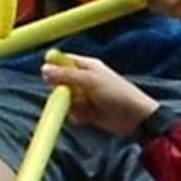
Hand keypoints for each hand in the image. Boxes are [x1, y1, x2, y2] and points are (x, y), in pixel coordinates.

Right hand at [41, 51, 157, 137]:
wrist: (136, 119)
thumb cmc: (118, 94)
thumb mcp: (90, 81)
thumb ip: (67, 76)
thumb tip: (44, 69)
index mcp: (88, 66)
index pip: (64, 61)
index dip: (54, 67)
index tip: (48, 76)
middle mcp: (85, 80)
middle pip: (61, 82)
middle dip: (62, 91)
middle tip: (70, 95)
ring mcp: (86, 96)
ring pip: (65, 100)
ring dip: (70, 106)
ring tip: (85, 107)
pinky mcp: (88, 112)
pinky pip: (73, 113)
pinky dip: (78, 116)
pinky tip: (88, 117)